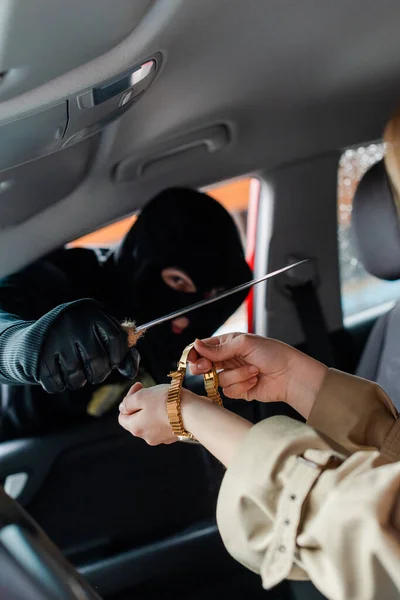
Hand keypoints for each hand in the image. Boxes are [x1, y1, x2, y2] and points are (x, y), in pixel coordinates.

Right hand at [39, 301, 139, 392]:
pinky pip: (56, 383)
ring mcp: (56, 339)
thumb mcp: (100, 334)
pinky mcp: (40, 356)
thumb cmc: (79, 337)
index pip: (117, 338)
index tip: (113, 362)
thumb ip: (120, 350)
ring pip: (76, 375)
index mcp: (93, 315)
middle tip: (93, 372)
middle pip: (97, 361)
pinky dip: (59, 384)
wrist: (39, 335)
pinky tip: (59, 374)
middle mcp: (75, 324)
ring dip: (78, 381)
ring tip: (75, 372)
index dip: (118, 356)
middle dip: (98, 374)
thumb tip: (131, 373)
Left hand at [118, 382, 252, 465]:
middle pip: (138, 418)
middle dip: (142, 403)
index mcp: (136, 427)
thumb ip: (128, 402)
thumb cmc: (168, 403)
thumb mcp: (142, 396)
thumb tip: (123, 407)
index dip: (128, 399)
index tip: (138, 387)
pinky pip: (165, 423)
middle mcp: (147, 436)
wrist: (194, 413)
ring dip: (155, 408)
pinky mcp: (174, 435)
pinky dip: (166, 414)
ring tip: (164, 396)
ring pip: (152, 420)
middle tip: (151, 391)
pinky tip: (174, 405)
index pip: (123, 416)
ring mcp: (161, 437)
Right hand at [189, 333, 327, 417]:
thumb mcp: (244, 344)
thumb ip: (219, 348)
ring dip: (236, 375)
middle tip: (208, 368)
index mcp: (227, 343)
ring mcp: (233, 375)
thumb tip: (196, 345)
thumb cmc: (273, 354)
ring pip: (218, 380)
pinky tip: (255, 380)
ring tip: (253, 370)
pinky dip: (242, 386)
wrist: (290, 375)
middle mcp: (227, 359)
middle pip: (203, 366)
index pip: (202, 348)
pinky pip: (229, 392)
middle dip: (205, 368)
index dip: (194, 354)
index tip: (194, 359)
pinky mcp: (239, 390)